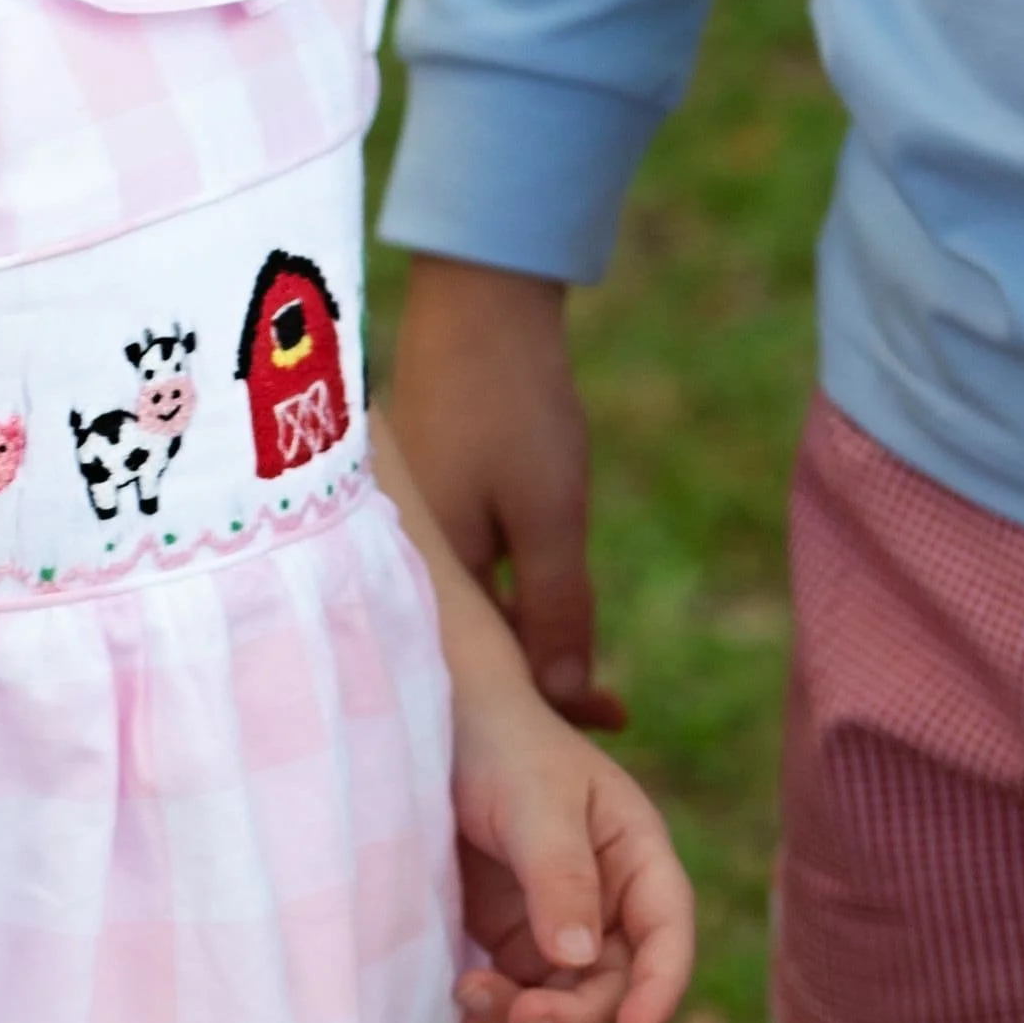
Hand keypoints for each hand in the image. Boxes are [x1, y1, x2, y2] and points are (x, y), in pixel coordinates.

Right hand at [388, 256, 622, 727]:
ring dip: (526, 635)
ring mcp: (410, 526)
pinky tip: (541, 591)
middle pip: (476, 646)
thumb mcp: (550, 514)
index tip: (617, 722)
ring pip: (472, 607)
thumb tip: (571, 699)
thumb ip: (557, 608)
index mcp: (427, 574)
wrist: (478, 300)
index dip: (554, 706)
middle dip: (541, 679)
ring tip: (585, 659)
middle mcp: (406, 559)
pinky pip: (465, 567)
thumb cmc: (511, 404)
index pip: (490, 672)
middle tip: (613, 708)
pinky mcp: (423, 497)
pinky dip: (506, 589)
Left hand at [445, 663, 693, 1022]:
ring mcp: (561, 928)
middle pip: (613, 990)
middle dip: (569, 1015)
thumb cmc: (501, 746)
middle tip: (515, 1013)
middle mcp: (609, 902)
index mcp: (637, 857)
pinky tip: (465, 1010)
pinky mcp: (514, 943)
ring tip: (468, 999)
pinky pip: (522, 1003)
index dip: (660, 990)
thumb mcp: (534, 802)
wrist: (436, 729)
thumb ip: (560, 876)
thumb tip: (580, 961)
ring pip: (567, 1009)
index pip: (667, 936)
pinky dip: (500, 1020)